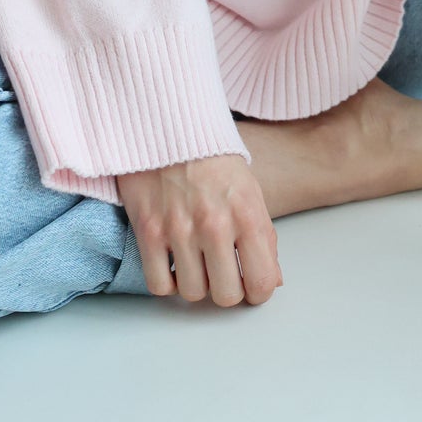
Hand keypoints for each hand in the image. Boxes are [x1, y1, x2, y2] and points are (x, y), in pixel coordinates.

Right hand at [115, 153, 282, 306]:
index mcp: (247, 214)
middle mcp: (215, 224)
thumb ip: (264, 238)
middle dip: (225, 290)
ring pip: (192, 293)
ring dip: (195, 283)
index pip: (262, 282)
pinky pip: (159, 285)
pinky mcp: (148, 230)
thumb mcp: (251, 191)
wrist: (170, 125)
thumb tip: (274, 280)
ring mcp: (179, 229)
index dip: (257, 292)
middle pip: (226, 296)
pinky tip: (173, 263)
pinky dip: (166, 281)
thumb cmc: (214, 159)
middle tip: (221, 274)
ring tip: (196, 262)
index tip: (249, 285)